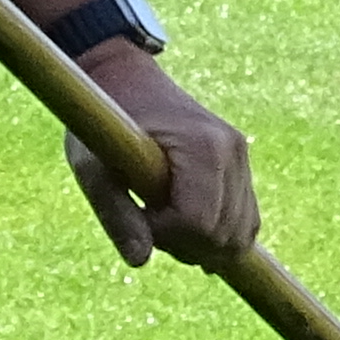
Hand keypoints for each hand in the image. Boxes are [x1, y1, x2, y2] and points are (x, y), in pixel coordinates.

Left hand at [63, 44, 255, 270]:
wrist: (126, 78)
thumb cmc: (103, 119)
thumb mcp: (93, 167)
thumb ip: (116, 214)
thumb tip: (140, 261)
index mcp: (201, 147)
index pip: (199, 224)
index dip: (166, 235)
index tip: (139, 214)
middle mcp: (232, 151)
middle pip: (225, 235)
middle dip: (184, 244)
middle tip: (148, 218)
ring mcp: (241, 157)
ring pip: (242, 234)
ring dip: (202, 244)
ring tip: (163, 217)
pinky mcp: (240, 165)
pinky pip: (246, 221)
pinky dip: (218, 235)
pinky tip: (185, 226)